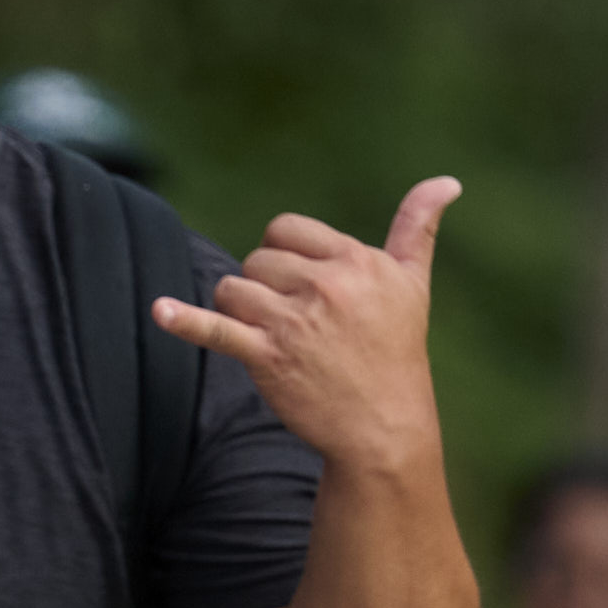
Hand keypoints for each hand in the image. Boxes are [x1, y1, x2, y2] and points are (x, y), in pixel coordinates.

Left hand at [150, 178, 460, 476]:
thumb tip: (448, 181)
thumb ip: (418, 227)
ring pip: (234, 289)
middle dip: (264, 286)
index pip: (285, 229)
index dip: (284, 255)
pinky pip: (216, 329)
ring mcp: (293, 321)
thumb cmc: (397, 351)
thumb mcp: (413, 283)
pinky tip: (159, 312)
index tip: (301, 285)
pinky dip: (184, 321)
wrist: (384, 426)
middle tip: (294, 321)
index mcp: (354, 260)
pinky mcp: (267, 357)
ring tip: (270, 336)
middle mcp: (324, 285)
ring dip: (239, 310)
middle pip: (257, 259)